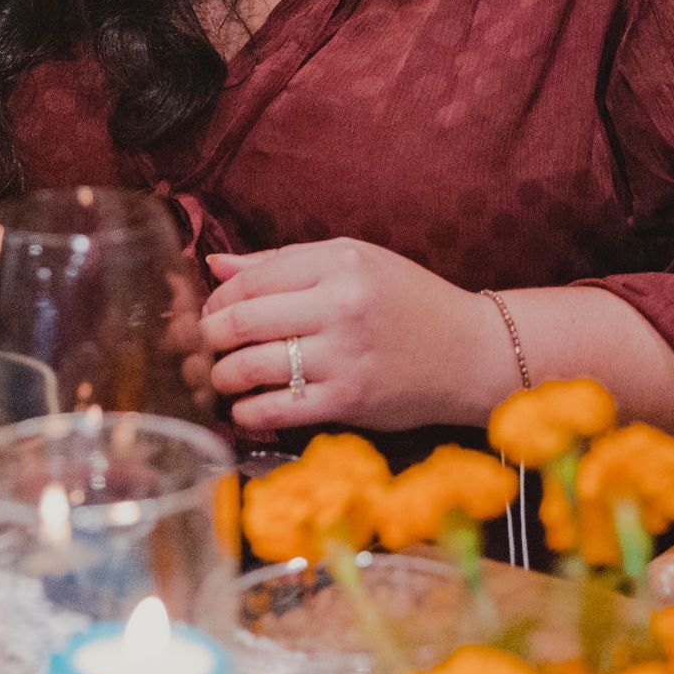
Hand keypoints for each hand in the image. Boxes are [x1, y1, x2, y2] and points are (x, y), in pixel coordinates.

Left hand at [199, 240, 507, 435]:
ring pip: (252, 366)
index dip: (220, 298)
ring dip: (221, 375)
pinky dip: (247, 411)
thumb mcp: (357, 261)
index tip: (212, 311)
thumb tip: (216, 264)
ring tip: (221, 377)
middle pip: (244, 320)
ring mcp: (344, 357)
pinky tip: (244, 408)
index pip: (255, 278)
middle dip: (210, 336)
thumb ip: (285, 261)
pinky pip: (277, 408)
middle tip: (203, 345)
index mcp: (342, 263)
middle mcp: (341, 306)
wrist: (470, 353)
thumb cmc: (410, 302)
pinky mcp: (348, 401)